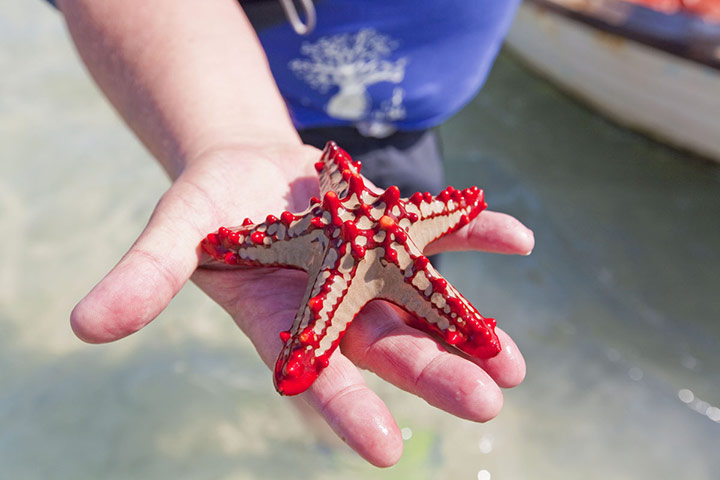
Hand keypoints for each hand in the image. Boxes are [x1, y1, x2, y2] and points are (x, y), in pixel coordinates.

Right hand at [70, 144, 533, 466]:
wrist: (251, 168)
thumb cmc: (208, 205)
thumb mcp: (175, 233)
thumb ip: (145, 278)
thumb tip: (85, 326)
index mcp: (287, 319)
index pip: (319, 373)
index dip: (346, 409)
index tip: (382, 451)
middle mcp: (338, 303)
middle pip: (388, 346)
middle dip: (432, 374)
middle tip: (483, 405)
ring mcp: (373, 267)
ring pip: (427, 304)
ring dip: (471, 328)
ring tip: (515, 365)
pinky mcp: (396, 228)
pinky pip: (443, 233)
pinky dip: (478, 235)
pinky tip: (518, 239)